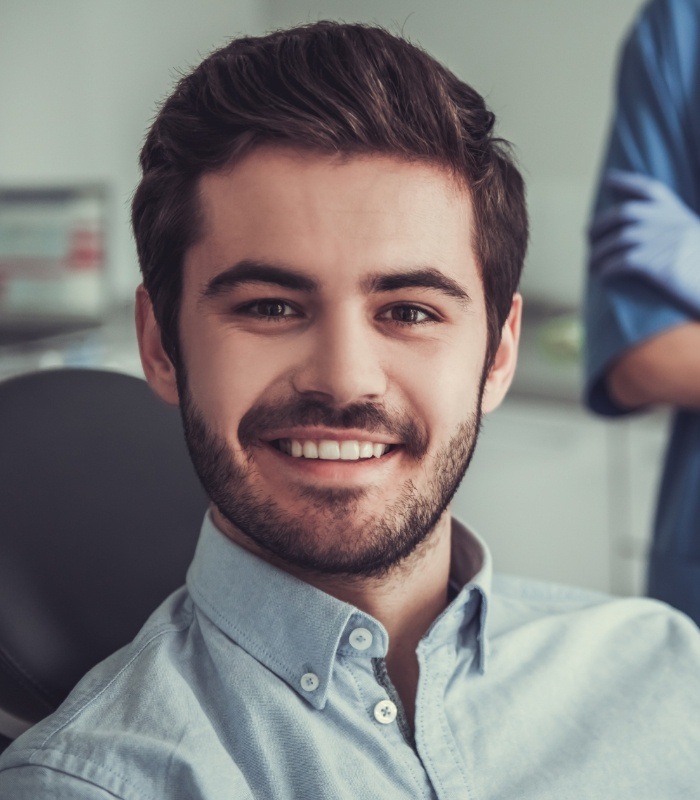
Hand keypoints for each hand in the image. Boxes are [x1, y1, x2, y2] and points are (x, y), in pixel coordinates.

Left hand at [589, 169, 699, 315]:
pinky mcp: (661, 266)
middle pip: (625, 213)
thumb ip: (670, 230)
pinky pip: (623, 262)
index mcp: (678, 214)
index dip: (626, 181)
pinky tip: (602, 275)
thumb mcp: (691, 240)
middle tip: (588, 237)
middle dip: (600, 224)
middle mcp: (671, 223)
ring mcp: (665, 242)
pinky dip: (608, 268)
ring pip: (619, 240)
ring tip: (591, 263)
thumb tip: (632, 232)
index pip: (649, 189)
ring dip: (599, 253)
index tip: (607, 179)